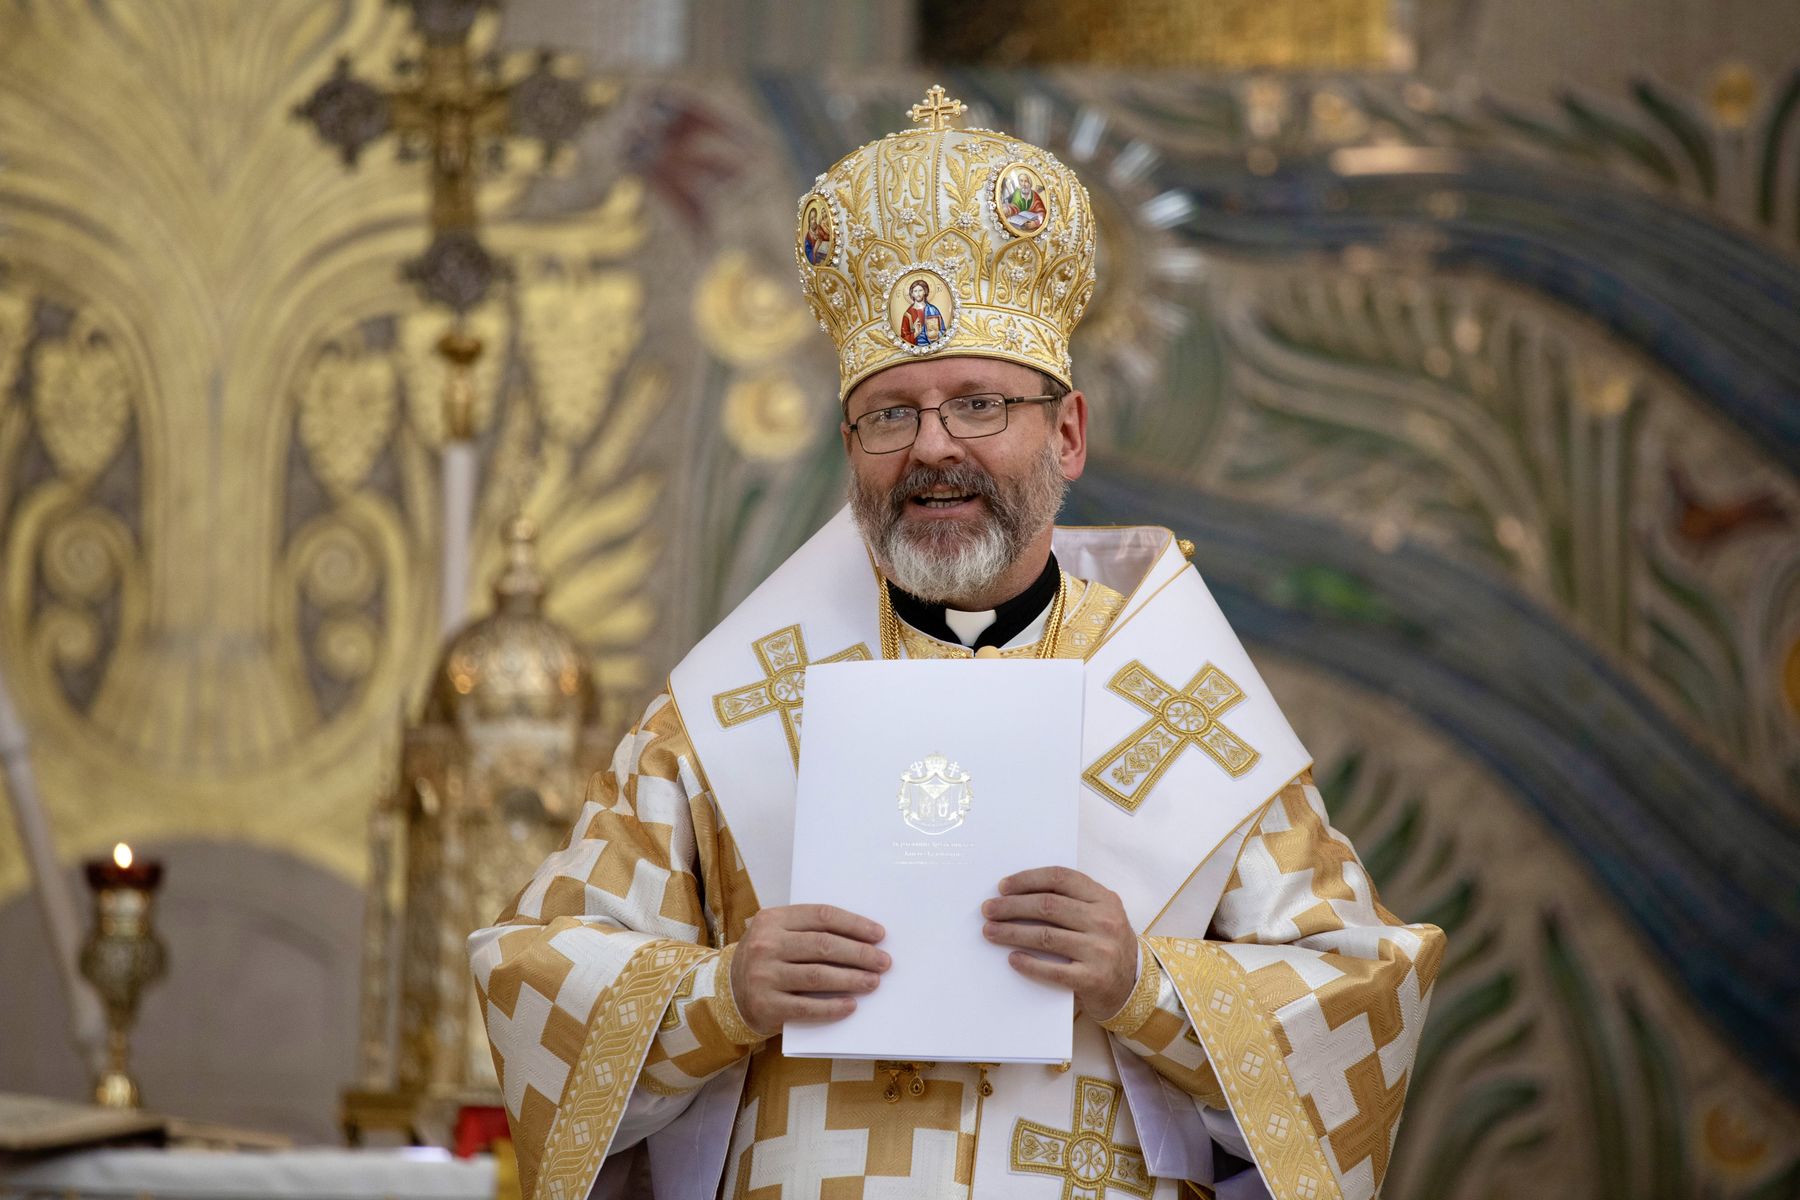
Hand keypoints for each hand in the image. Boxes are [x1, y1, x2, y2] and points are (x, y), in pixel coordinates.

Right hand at [730, 904, 889, 1034]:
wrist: (727, 991)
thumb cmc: (766, 958)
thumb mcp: (777, 933)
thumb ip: (809, 930)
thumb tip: (862, 939)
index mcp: (772, 919)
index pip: (821, 916)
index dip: (854, 924)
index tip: (879, 935)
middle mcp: (766, 945)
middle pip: (823, 945)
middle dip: (859, 954)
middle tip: (883, 962)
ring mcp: (764, 975)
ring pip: (818, 976)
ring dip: (851, 979)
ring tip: (873, 982)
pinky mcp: (766, 1005)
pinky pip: (806, 1008)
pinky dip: (832, 1007)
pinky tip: (851, 1006)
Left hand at [981, 866, 1136, 1020]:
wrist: (1134, 986)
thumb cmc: (1107, 945)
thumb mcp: (1101, 915)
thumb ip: (1072, 902)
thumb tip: (1017, 895)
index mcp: (1104, 899)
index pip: (1060, 878)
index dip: (1028, 879)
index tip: (1003, 887)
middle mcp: (1104, 921)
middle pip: (1048, 906)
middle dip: (1011, 906)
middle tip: (988, 910)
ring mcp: (1100, 951)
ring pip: (1045, 936)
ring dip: (1011, 933)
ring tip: (990, 932)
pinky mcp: (1093, 979)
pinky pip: (1052, 970)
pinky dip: (1028, 964)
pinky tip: (1012, 958)